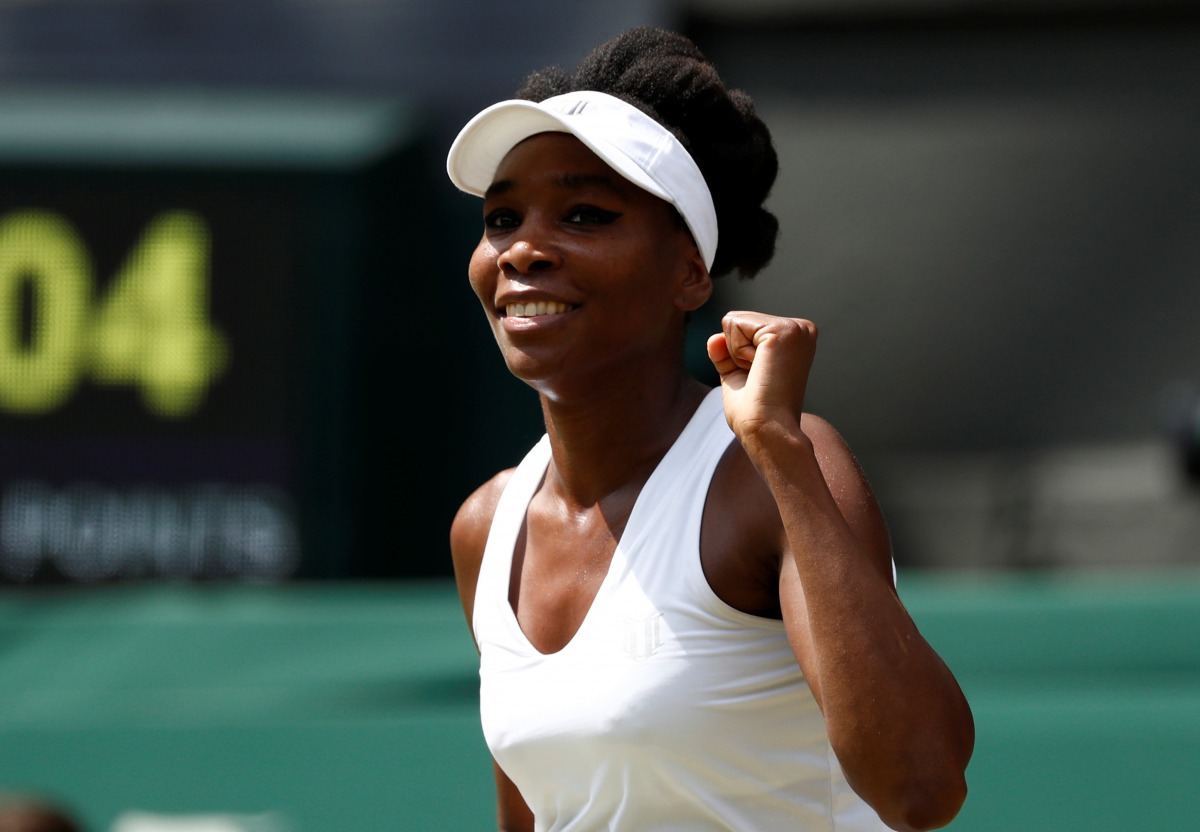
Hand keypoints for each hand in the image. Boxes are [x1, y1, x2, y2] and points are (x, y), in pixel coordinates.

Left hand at [705, 311, 817, 441]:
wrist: (768, 431)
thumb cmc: (756, 413)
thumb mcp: (737, 375)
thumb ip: (726, 353)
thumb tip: (714, 338)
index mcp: (795, 339)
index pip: (744, 327)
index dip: (739, 356)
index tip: (760, 378)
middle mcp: (801, 328)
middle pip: (737, 320)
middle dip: (736, 353)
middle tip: (759, 378)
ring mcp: (795, 327)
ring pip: (733, 321)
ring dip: (737, 354)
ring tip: (761, 375)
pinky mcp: (783, 330)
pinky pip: (734, 325)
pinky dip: (737, 352)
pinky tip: (759, 369)